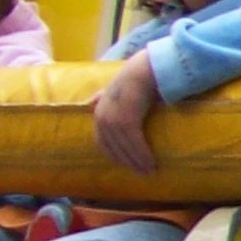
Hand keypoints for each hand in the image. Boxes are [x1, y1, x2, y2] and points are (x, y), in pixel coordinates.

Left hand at [91, 53, 162, 172]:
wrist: (145, 69)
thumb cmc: (134, 78)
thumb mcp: (111, 87)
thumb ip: (101, 96)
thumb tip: (89, 102)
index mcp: (98, 112)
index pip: (102, 141)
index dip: (114, 154)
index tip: (126, 164)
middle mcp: (102, 117)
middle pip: (113, 147)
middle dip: (126, 161)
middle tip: (141, 172)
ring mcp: (113, 119)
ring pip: (124, 147)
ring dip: (137, 161)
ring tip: (149, 171)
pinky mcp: (127, 120)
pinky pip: (134, 142)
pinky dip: (142, 154)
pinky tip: (151, 162)